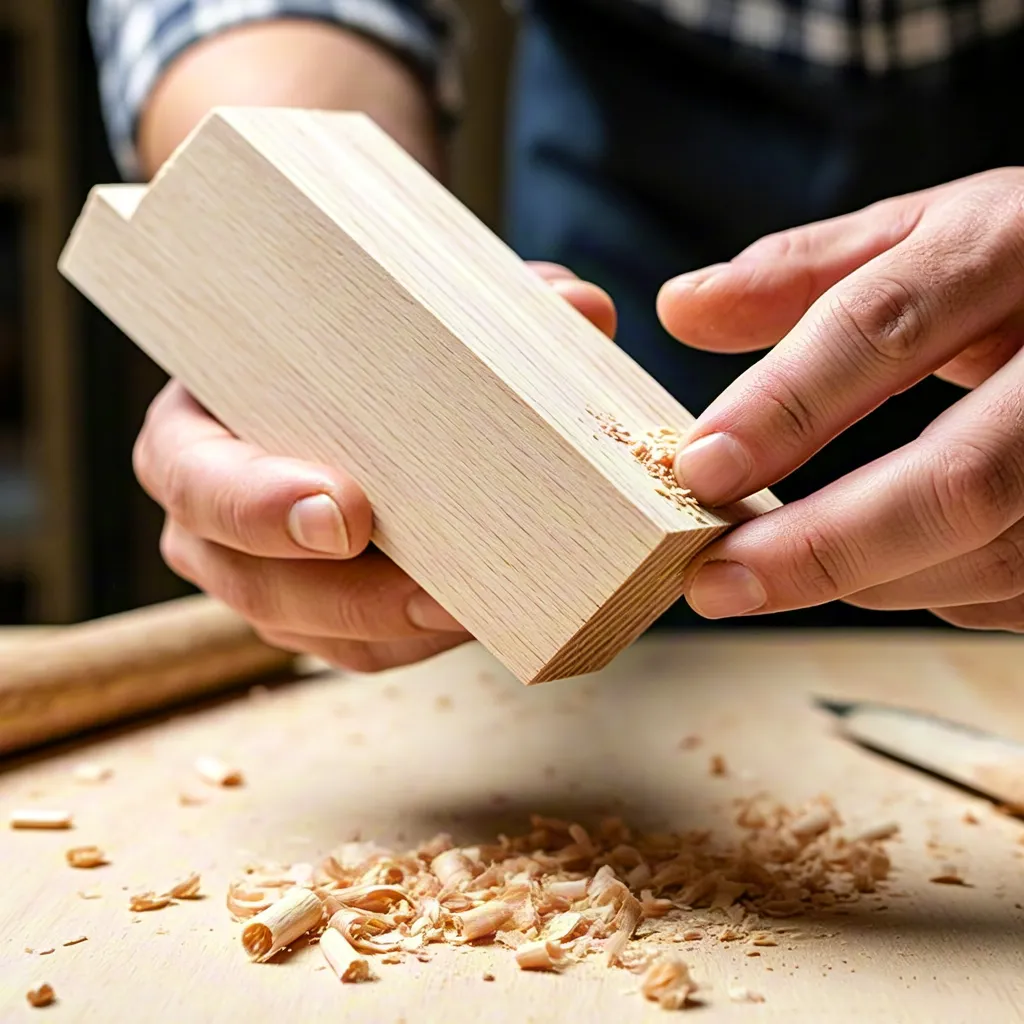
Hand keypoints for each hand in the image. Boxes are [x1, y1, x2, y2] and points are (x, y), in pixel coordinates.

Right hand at [134, 263, 616, 670]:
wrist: (321, 391)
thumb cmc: (335, 352)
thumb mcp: (376, 317)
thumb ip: (476, 306)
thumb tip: (580, 305)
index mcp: (197, 433)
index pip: (194, 478)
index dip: (257, 506)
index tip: (345, 513)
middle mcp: (213, 520)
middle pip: (257, 583)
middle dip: (350, 594)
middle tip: (440, 591)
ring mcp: (258, 577)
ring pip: (316, 631)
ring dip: (397, 628)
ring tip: (477, 610)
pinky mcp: (315, 615)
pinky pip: (359, 649)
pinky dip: (416, 639)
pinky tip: (472, 617)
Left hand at [656, 168, 1023, 631]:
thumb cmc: (1015, 265)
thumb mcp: (921, 235)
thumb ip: (802, 272)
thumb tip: (679, 309)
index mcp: (1008, 248)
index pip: (885, 328)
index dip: (784, 407)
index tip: (700, 470)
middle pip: (959, 478)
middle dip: (821, 544)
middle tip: (716, 580)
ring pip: (988, 553)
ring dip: (861, 578)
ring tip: (768, 574)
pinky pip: (1011, 586)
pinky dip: (924, 587)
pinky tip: (872, 567)